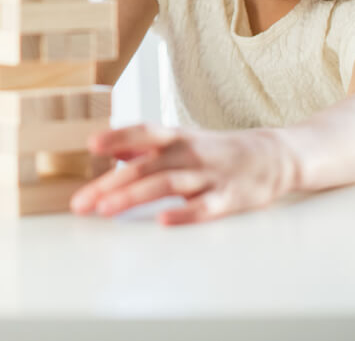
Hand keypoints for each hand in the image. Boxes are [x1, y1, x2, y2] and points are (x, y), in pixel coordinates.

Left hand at [69, 124, 297, 224]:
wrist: (273, 156)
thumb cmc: (217, 151)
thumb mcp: (181, 141)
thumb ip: (146, 146)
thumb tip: (110, 149)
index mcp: (176, 138)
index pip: (143, 132)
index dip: (117, 137)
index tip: (91, 145)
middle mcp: (189, 153)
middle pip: (145, 166)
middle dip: (109, 184)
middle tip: (82, 202)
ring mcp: (209, 175)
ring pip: (167, 184)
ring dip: (134, 196)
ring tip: (106, 210)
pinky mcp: (228, 198)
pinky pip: (204, 208)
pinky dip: (184, 214)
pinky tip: (163, 221)